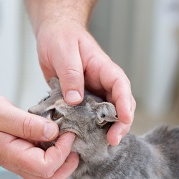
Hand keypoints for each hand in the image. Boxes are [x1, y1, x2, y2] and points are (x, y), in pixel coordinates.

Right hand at [0, 91, 78, 178]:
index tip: (65, 130)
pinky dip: (51, 151)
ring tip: (63, 135)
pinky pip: (38, 161)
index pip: (47, 167)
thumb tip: (53, 131)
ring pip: (45, 173)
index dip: (62, 151)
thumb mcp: (0, 112)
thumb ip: (28, 124)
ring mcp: (16, 161)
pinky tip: (51, 131)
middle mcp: (15, 163)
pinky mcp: (17, 153)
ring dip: (60, 159)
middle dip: (67, 163)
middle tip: (71, 139)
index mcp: (12, 156)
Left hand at [35, 19, 134, 145]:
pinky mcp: (82, 100)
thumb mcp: (63, 52)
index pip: (121, 86)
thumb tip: (76, 100)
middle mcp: (103, 82)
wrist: (53, 33)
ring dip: (107, 129)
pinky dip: (89, 127)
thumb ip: (70, 74)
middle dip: (121, 123)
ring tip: (100, 145)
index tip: (125, 119)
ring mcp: (94, 92)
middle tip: (112, 141)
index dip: (125, 104)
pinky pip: (90, 116)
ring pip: (107, 113)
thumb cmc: (60, 36)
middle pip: (120, 104)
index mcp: (103, 68)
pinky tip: (84, 140)